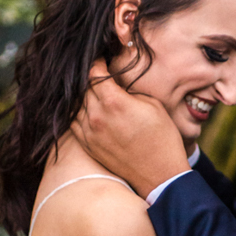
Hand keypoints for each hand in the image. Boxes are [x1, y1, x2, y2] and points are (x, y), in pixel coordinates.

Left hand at [67, 61, 192, 197]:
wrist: (159, 174)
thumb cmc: (162, 137)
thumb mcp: (152, 105)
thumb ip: (129, 91)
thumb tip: (116, 84)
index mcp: (114, 102)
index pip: (94, 74)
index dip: (97, 64)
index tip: (101, 60)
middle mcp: (97, 116)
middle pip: (83, 88)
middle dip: (90, 79)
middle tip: (97, 74)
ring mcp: (89, 132)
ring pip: (76, 105)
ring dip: (83, 96)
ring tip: (92, 91)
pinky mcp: (88, 146)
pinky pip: (73, 123)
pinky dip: (78, 113)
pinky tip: (87, 109)